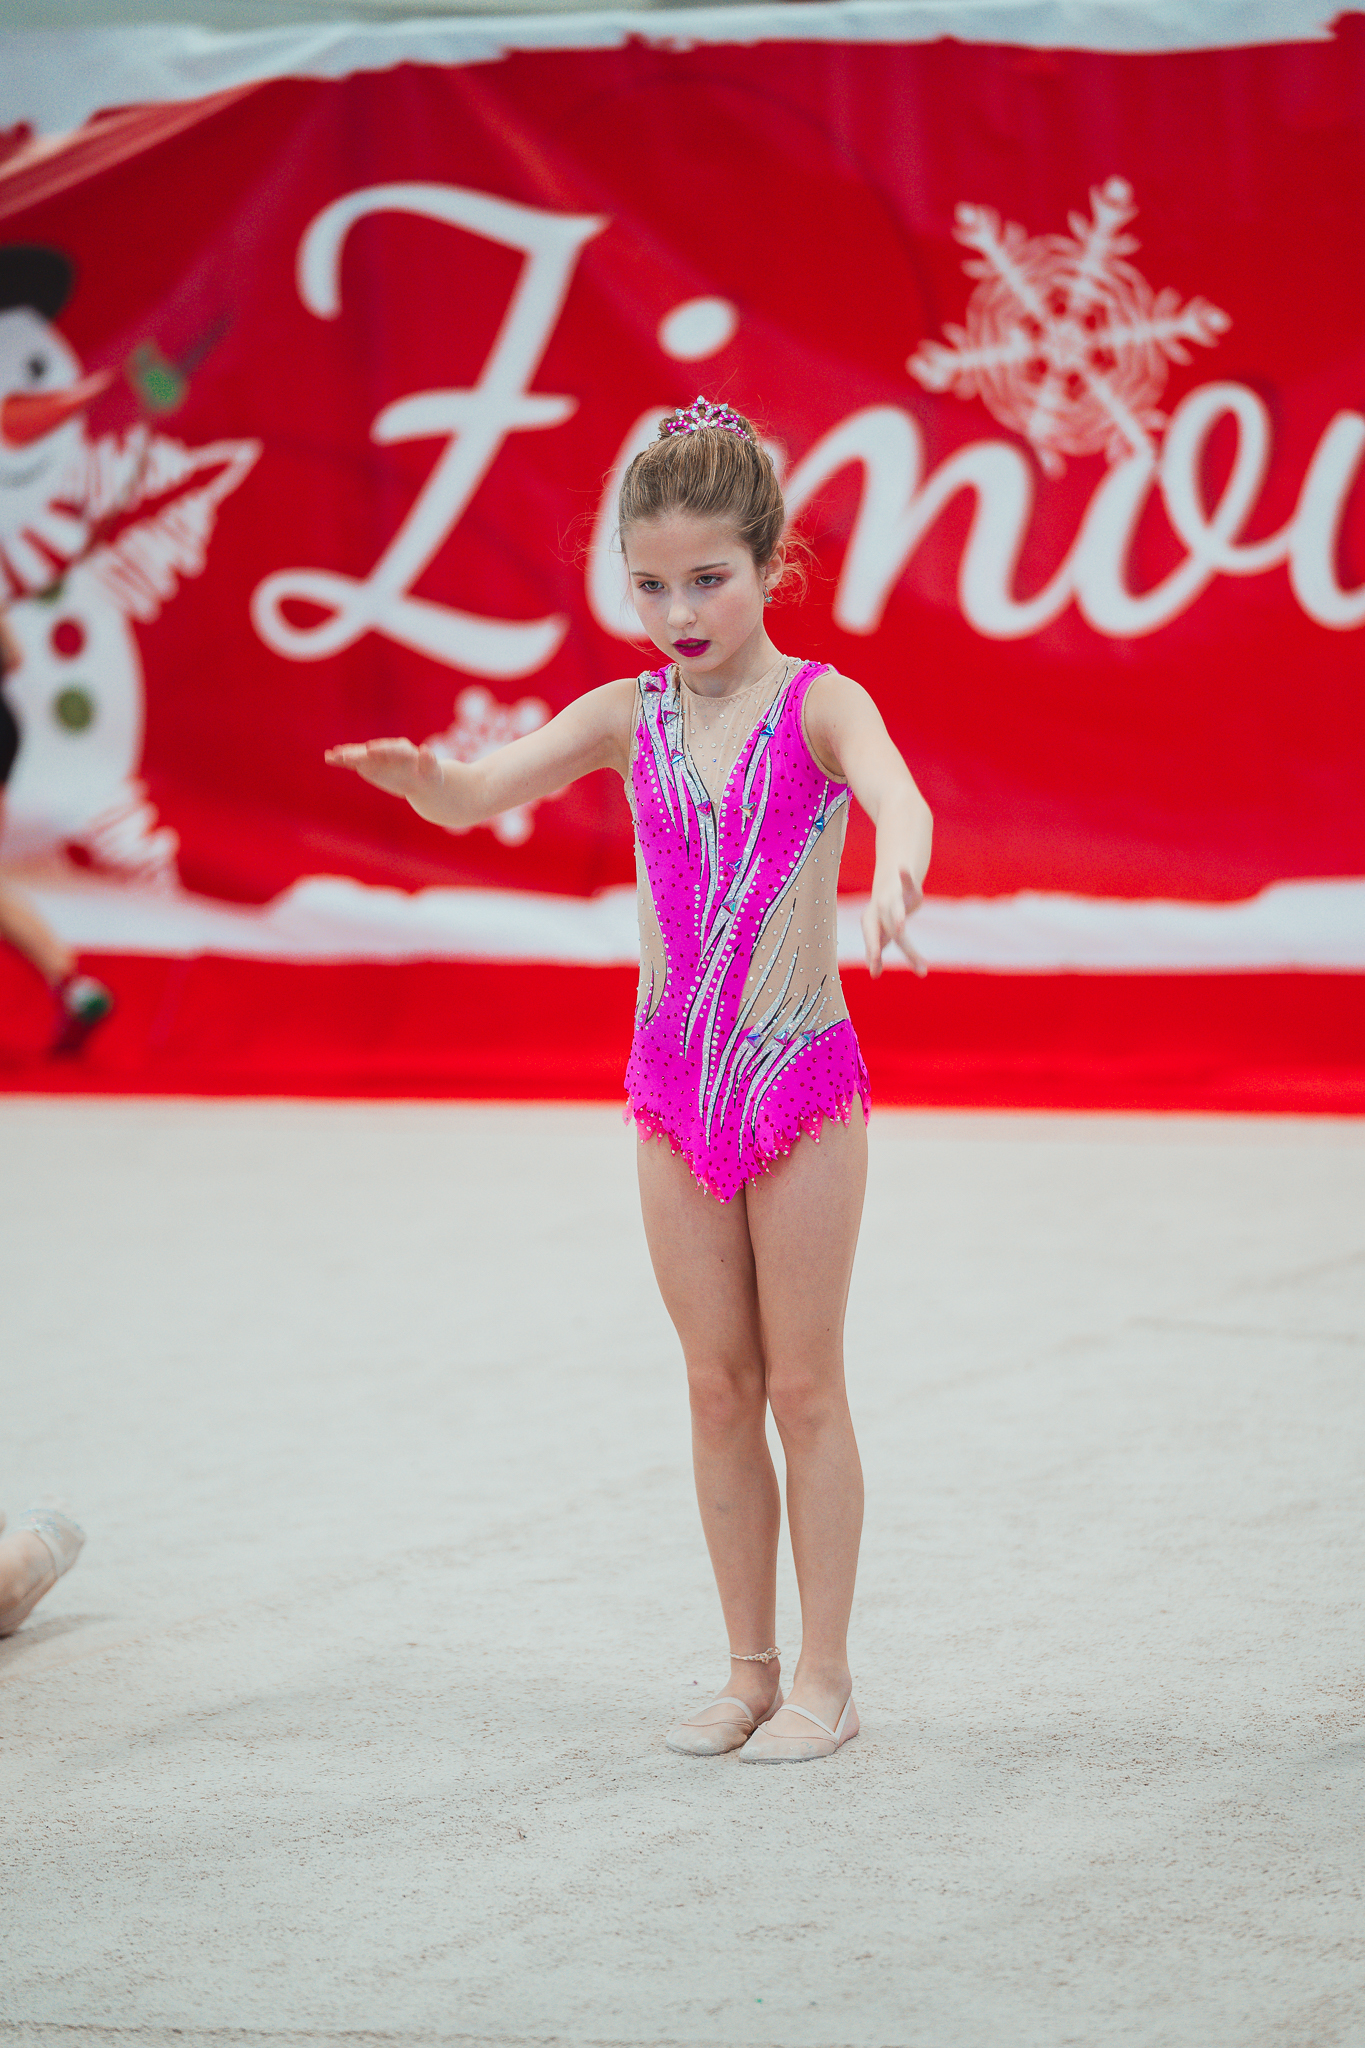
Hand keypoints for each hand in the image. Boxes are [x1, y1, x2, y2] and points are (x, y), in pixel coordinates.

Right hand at [324, 738, 443, 803]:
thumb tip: (426, 751)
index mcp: (404, 750)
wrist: (422, 779)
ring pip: (360, 755)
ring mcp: (377, 756)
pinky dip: (342, 760)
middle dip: (359, 753)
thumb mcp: (433, 771)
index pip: (392, 749)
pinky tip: (329, 758)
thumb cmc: (430, 776)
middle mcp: (388, 750)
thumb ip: (429, 761)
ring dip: (347, 755)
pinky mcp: (369, 764)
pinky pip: (354, 762)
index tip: (369, 750)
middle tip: (345, 754)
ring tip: (333, 755)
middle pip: (372, 751)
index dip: (381, 750)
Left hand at [862, 867, 926, 978]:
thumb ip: (876, 952)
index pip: (872, 941)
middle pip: (894, 933)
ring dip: (897, 917)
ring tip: (900, 928)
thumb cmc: (883, 915)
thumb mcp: (880, 933)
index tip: (874, 973)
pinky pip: (906, 881)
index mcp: (871, 923)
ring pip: (895, 909)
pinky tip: (902, 869)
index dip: (873, 954)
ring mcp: (892, 898)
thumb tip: (874, 975)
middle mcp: (879, 910)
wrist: (890, 885)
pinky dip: (905, 877)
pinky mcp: (907, 887)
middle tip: (919, 969)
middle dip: (907, 951)